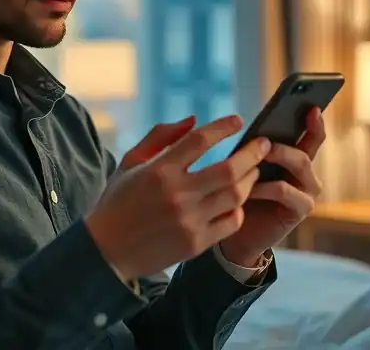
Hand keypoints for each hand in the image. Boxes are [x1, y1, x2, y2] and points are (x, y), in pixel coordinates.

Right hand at [85, 115, 273, 281]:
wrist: (107, 251)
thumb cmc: (119, 201)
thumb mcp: (131, 162)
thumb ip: (161, 137)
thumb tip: (194, 119)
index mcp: (159, 170)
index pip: (200, 140)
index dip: (223, 127)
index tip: (237, 120)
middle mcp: (177, 194)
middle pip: (229, 169)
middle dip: (252, 153)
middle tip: (263, 144)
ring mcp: (189, 221)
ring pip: (235, 195)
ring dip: (250, 179)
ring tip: (253, 170)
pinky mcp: (196, 243)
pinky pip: (231, 222)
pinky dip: (239, 208)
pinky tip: (238, 200)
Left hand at [219, 107, 325, 266]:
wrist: (237, 234)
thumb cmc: (239, 194)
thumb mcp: (246, 166)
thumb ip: (255, 149)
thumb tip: (252, 127)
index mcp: (296, 158)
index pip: (312, 134)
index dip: (315, 121)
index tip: (312, 106)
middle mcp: (307, 173)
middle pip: (306, 147)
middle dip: (285, 139)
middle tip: (264, 138)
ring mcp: (307, 191)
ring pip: (300, 163)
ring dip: (276, 157)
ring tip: (253, 159)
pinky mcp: (301, 209)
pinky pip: (285, 190)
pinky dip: (265, 186)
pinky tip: (247, 188)